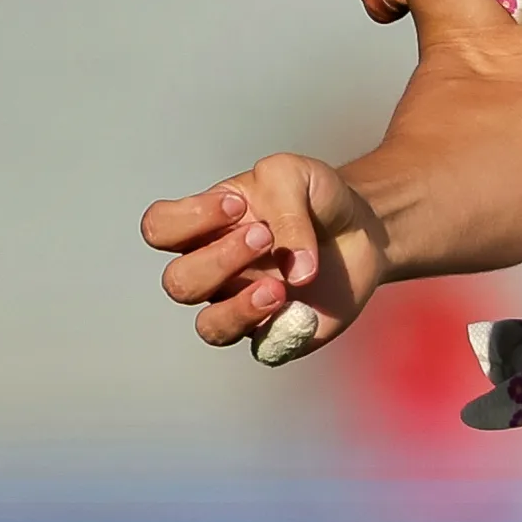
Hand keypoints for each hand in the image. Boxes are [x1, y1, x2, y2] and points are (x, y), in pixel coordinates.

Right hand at [143, 151, 388, 355]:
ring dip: (238, 307)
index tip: (236, 205)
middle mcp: (214, 269)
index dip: (187, 220)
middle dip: (219, 260)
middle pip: (179, 282)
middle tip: (265, 237)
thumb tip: (293, 273)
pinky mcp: (274, 334)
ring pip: (209, 326)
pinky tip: (301, 309)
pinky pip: (260, 347)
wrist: (361, 228)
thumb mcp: (295, 174)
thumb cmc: (315, 197)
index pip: (159, 228)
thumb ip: (284, 206)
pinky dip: (277, 331)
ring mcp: (240, 305)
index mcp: (205, 225)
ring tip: (278, 289)